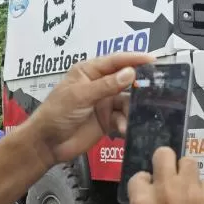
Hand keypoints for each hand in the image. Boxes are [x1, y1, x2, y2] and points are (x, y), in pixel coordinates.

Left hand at [26, 52, 152, 165]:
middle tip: (157, 89)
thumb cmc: (57, 113)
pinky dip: (126, 123)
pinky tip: (124, 130)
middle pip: (125, 80)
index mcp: (89, 72)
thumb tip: (131, 73)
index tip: (153, 60)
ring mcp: (105, 103)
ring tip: (136, 116)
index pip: (115, 61)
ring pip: (127, 101)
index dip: (134, 59)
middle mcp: (100, 85)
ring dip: (132, 109)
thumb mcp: (80, 96)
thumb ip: (106, 85)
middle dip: (139, 85)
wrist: (47, 144)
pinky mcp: (108, 121)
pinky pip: (124, 118)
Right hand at [127, 147, 203, 203]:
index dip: (147, 182)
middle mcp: (166, 191)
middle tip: (172, 176)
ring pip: (190, 161)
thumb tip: (153, 192)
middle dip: (166, 162)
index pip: (140, 175)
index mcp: (142, 202)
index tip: (153, 190)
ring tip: (189, 188)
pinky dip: (203, 191)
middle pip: (164, 154)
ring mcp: (192, 192)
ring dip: (187, 172)